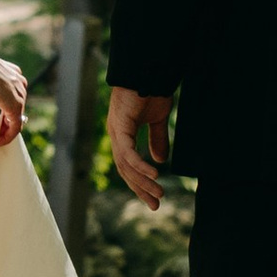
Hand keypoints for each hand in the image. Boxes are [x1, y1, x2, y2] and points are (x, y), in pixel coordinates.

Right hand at [0, 45, 29, 143]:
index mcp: (12, 79)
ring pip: (15, 120)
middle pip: (14, 112)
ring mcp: (20, 95)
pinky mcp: (15, 105)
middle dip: (3, 126)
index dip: (3, 116)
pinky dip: (7, 136)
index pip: (11, 101)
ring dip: (5, 132)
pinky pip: (15, 127)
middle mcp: (19, 86)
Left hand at [108, 85, 171, 210]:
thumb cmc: (151, 91)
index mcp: (123, 135)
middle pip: (125, 170)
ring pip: (126, 165)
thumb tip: (160, 160)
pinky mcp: (121, 126)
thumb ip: (156, 139)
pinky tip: (154, 174)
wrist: (148, 71)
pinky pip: (129, 152)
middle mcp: (116, 135)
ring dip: (143, 180)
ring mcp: (116, 131)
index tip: (153, 199)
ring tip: (159, 193)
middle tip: (155, 204)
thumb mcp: (157, 120)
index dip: (139, 183)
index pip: (128, 166)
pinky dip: (140, 165)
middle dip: (140, 188)